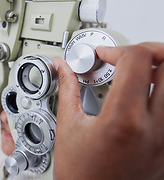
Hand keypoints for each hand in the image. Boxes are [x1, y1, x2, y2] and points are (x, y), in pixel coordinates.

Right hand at [52, 42, 163, 179]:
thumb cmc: (80, 173)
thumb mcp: (68, 125)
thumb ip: (67, 88)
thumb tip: (62, 66)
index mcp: (123, 120)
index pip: (136, 60)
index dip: (116, 49)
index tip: (103, 56)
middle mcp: (153, 128)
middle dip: (147, 51)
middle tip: (127, 56)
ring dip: (157, 71)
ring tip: (136, 74)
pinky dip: (159, 93)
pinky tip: (141, 97)